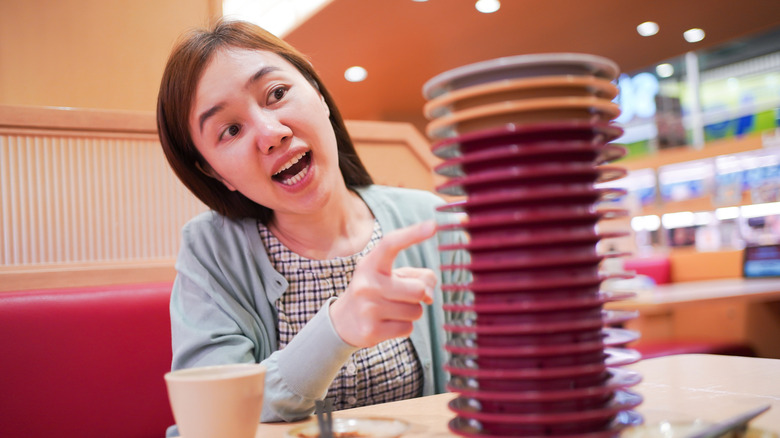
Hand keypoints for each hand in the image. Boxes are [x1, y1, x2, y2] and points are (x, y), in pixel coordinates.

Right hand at [329, 220, 437, 347]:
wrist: (342, 322)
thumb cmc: (376, 292)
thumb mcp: (392, 275)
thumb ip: (419, 277)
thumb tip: (430, 295)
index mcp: (371, 264)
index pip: (391, 244)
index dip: (413, 234)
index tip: (433, 225)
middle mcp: (367, 284)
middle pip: (418, 290)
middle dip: (419, 295)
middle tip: (402, 296)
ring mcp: (368, 309)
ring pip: (416, 311)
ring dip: (410, 311)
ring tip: (391, 309)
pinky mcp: (371, 331)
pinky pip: (408, 328)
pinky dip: (404, 326)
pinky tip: (387, 323)